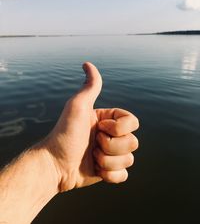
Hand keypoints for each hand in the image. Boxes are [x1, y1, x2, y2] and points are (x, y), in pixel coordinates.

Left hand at [45, 62, 138, 191]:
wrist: (55, 165)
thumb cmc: (65, 133)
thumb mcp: (77, 106)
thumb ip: (89, 87)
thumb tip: (87, 63)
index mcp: (108, 120)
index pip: (133, 122)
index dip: (119, 128)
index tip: (99, 128)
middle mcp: (111, 136)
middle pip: (133, 142)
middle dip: (111, 146)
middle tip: (92, 144)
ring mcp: (111, 154)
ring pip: (129, 159)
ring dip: (108, 161)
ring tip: (91, 157)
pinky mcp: (109, 171)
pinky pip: (124, 175)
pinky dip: (110, 175)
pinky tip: (96, 170)